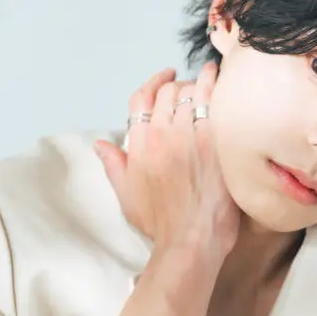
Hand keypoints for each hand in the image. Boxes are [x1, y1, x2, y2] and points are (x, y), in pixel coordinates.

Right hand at [94, 63, 240, 260]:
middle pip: (166, 92)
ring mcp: (188, 135)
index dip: (152, 83)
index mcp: (138, 145)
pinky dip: (211, 83)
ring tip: (204, 76)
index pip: (140, 100)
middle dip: (175, 84)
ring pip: (188, 92)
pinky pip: (210, 100)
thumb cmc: (161, 223)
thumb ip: (113, 164)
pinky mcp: (213, 140)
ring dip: (194, 82)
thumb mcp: (126, 195)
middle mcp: (161, 135)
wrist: (191, 239)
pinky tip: (215, 75)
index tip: (163, 76)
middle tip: (187, 85)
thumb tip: (101, 144)